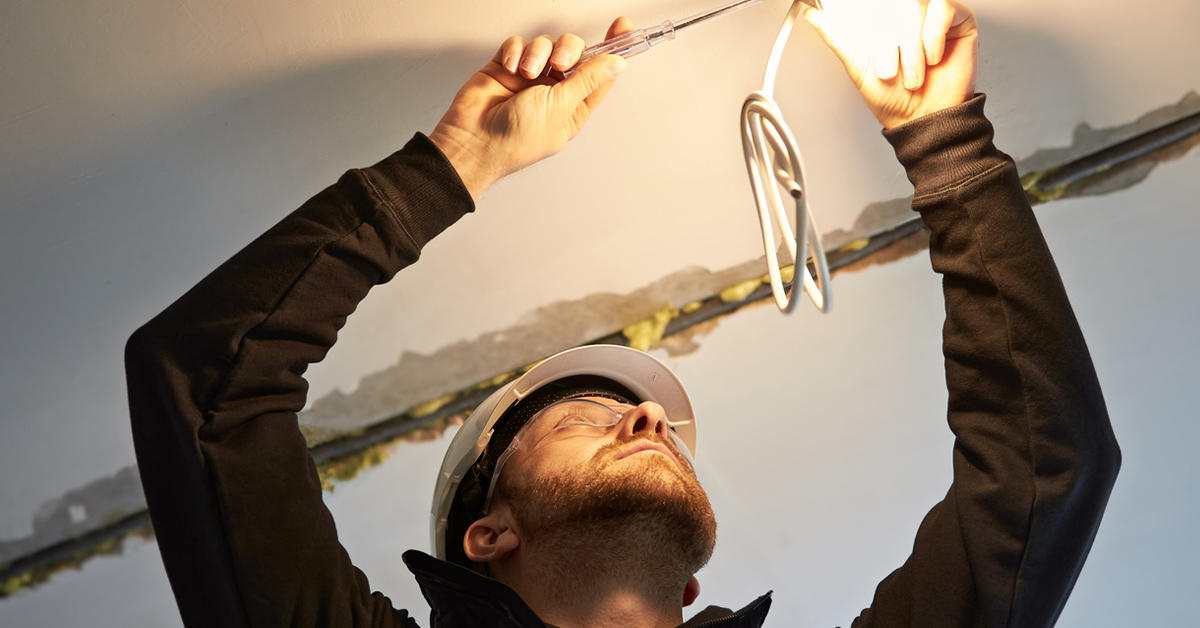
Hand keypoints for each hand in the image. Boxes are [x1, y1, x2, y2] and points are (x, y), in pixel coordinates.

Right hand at [429, 18, 633, 198]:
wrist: (474, 141)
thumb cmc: (516, 140)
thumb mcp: (561, 107)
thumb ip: (587, 80)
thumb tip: (615, 63)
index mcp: (573, 107)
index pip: (599, 73)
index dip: (612, 48)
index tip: (622, 27)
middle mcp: (553, 91)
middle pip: (574, 52)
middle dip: (568, 50)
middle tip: (559, 62)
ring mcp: (529, 78)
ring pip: (545, 44)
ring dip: (537, 54)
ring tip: (526, 72)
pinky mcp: (506, 67)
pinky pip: (518, 44)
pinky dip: (515, 51)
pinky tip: (510, 67)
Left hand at [803, 0, 977, 128]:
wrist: (925, 120)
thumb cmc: (895, 100)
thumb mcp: (858, 68)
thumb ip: (837, 38)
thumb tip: (813, 16)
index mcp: (885, 24)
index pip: (874, 5)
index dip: (865, 11)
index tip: (868, 44)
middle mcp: (909, 17)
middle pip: (893, 6)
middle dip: (887, 43)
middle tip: (887, 70)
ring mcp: (933, 16)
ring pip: (914, 7)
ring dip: (910, 46)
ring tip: (912, 75)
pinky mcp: (959, 21)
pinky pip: (942, 8)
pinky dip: (933, 36)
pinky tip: (933, 58)